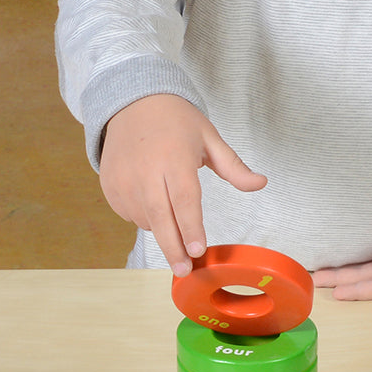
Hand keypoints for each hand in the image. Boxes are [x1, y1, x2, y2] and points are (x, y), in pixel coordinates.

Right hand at [99, 95, 267, 274]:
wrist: (131, 102)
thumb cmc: (175, 121)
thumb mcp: (209, 138)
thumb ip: (234, 167)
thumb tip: (261, 184)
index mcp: (174, 157)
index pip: (184, 199)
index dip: (191, 228)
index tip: (198, 251)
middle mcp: (146, 170)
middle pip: (161, 218)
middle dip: (173, 247)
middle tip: (183, 270)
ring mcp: (124, 179)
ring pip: (145, 220)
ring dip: (161, 228)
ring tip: (170, 212)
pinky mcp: (110, 186)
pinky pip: (129, 214)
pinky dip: (143, 217)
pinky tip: (151, 200)